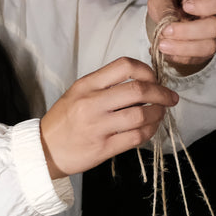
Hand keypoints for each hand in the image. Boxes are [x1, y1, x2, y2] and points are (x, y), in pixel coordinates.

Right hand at [39, 57, 178, 176]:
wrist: (44, 150)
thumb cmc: (64, 120)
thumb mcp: (78, 93)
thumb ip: (105, 86)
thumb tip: (142, 83)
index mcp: (86, 85)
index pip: (124, 66)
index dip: (147, 71)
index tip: (154, 79)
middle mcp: (92, 103)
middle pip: (138, 90)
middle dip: (161, 93)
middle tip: (170, 98)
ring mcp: (98, 126)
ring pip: (140, 115)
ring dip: (158, 113)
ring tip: (161, 113)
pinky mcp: (103, 148)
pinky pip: (136, 137)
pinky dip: (149, 131)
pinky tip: (150, 128)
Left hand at [146, 0, 215, 75]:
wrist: (163, 21)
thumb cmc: (168, 3)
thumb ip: (164, 5)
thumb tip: (168, 22)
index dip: (209, 5)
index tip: (186, 6)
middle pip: (215, 27)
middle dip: (188, 31)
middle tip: (166, 30)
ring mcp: (213, 38)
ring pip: (209, 47)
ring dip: (183, 48)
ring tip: (162, 45)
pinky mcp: (203, 54)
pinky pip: (196, 59)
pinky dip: (178, 56)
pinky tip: (165, 51)